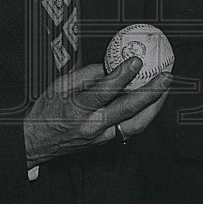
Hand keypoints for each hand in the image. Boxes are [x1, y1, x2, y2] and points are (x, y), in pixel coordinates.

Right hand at [23, 59, 170, 168]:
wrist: (36, 143)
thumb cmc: (46, 111)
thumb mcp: (59, 86)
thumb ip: (86, 76)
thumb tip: (110, 66)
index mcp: (78, 108)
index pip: (104, 91)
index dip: (123, 75)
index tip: (136, 61)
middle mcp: (92, 126)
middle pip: (128, 110)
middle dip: (151, 92)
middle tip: (166, 76)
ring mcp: (101, 137)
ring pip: (136, 125)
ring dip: (155, 107)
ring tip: (166, 90)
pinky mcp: (105, 143)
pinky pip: (130, 129)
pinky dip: (144, 116)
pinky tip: (152, 104)